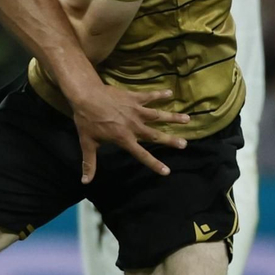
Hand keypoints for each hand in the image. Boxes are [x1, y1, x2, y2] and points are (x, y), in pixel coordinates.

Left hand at [70, 85, 189, 182]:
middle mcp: (134, 126)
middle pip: (155, 135)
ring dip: (173, 117)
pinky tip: (171, 92)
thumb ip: (89, 163)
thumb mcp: (87, 143)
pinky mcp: (134, 98)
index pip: (141, 154)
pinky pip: (150, 96)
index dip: (154, 164)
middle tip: (185, 144)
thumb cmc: (86, 121)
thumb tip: (85, 182)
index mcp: (124, 138)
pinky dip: (160, 94)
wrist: (86, 97)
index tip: (167, 171)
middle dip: (171, 140)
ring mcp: (136, 111)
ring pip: (158, 115)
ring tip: (188, 119)